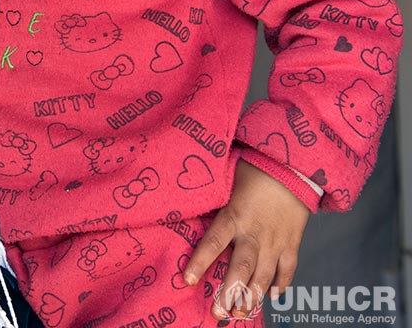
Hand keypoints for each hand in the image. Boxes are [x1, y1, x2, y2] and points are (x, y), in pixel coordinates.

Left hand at [182, 160, 310, 318]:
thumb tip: (187, 207)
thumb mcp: (228, 182)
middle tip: (218, 313)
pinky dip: (282, 284)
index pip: (214, 242)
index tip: (188, 280)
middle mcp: (255, 233)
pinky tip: (273, 296)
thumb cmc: (254, 171)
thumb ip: (214, 201)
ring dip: (253, 297)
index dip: (200, 261)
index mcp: (235, 216)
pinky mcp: (293, 243)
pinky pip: (288, 269)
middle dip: (230, 292)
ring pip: (264, 276)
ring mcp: (276, 241)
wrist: (295, 168)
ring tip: (241, 313)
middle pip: (241, 268)